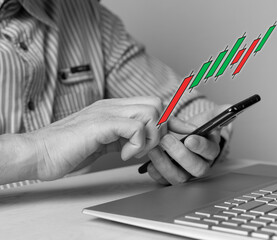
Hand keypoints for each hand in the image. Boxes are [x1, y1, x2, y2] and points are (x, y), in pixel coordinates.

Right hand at [23, 97, 164, 180]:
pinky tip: (122, 155)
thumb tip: (143, 143)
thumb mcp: (104, 142)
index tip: (181, 131)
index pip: (153, 104)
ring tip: (132, 152)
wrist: (38, 152)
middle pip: (157, 104)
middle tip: (146, 147)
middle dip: (160, 129)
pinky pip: (135, 127)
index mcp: (114, 108)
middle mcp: (112, 106)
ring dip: (149, 138)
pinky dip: (136, 145)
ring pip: (151, 112)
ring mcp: (106, 112)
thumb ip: (122, 138)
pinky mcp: (100, 124)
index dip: (171, 118)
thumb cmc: (68, 150)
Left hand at [147, 104, 230, 184]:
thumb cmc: (192, 128)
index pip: (210, 152)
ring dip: (165, 163)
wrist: (177, 136)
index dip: (200, 146)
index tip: (190, 138)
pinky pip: (164, 181)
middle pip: (197, 168)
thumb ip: (217, 112)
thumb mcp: (205, 117)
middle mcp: (200, 164)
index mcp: (210, 150)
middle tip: (166, 139)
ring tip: (154, 148)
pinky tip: (149, 162)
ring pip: (180, 177)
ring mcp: (185, 173)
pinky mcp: (170, 178)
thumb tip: (228, 108)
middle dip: (180, 154)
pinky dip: (156, 172)